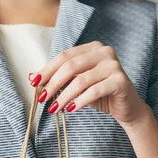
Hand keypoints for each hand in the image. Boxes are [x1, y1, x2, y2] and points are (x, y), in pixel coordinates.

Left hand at [29, 41, 147, 128]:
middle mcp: (104, 52)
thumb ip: (57, 79)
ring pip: (81, 80)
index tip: (34, 84)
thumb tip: (32, 77)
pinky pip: (94, 91)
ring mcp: (113, 65)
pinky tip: (71, 110)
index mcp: (92, 48)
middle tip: (42, 99)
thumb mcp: (75, 85)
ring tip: (54, 109)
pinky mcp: (120, 80)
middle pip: (71, 66)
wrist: (125, 107)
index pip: (64, 57)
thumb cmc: (99, 94)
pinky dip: (80, 101)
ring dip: (64, 96)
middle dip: (53, 84)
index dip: (48, 70)